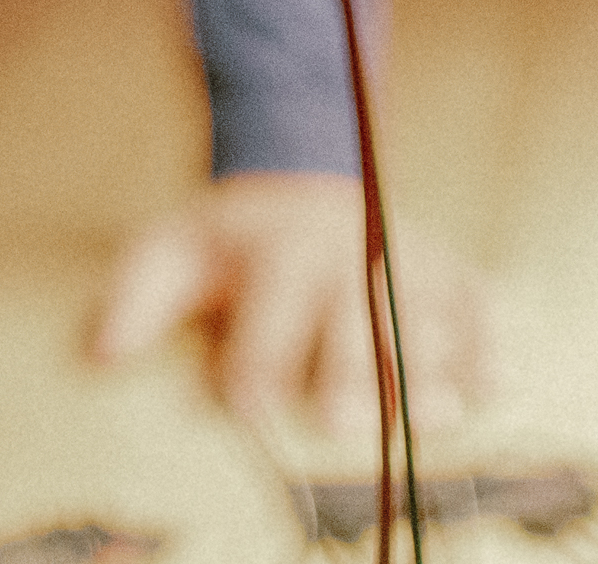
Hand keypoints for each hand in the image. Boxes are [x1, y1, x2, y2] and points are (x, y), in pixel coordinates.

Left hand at [86, 170, 490, 437]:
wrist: (305, 175)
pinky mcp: (451, 273)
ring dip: (429, 367)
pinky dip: (490, 344)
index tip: (242, 405)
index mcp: (281, 250)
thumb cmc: (234, 239)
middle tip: (342, 422)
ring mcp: (408, 262)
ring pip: (423, 317)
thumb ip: (136, 297)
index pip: (268, 312)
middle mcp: (352, 254)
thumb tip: (100, 356)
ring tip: (436, 416)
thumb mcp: (172, 248)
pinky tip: (496, 386)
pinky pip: (481, 307)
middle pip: (355, 317)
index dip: (253, 360)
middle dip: (350, 370)